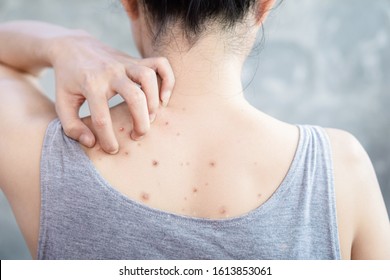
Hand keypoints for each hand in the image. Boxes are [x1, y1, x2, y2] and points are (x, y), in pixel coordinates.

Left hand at [48, 31, 174, 153]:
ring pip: (149, 79)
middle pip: (135, 97)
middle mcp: (110, 72)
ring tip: (150, 118)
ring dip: (154, 102)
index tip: (112, 149)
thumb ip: (72, 127)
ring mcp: (125, 63)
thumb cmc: (68, 80)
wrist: (72, 47)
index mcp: (90, 85)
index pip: (102, 118)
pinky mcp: (136, 59)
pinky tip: (163, 98)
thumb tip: (91, 143)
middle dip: (141, 123)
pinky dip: (168, 80)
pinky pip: (160, 64)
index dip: (108, 140)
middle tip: (137, 136)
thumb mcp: (62, 103)